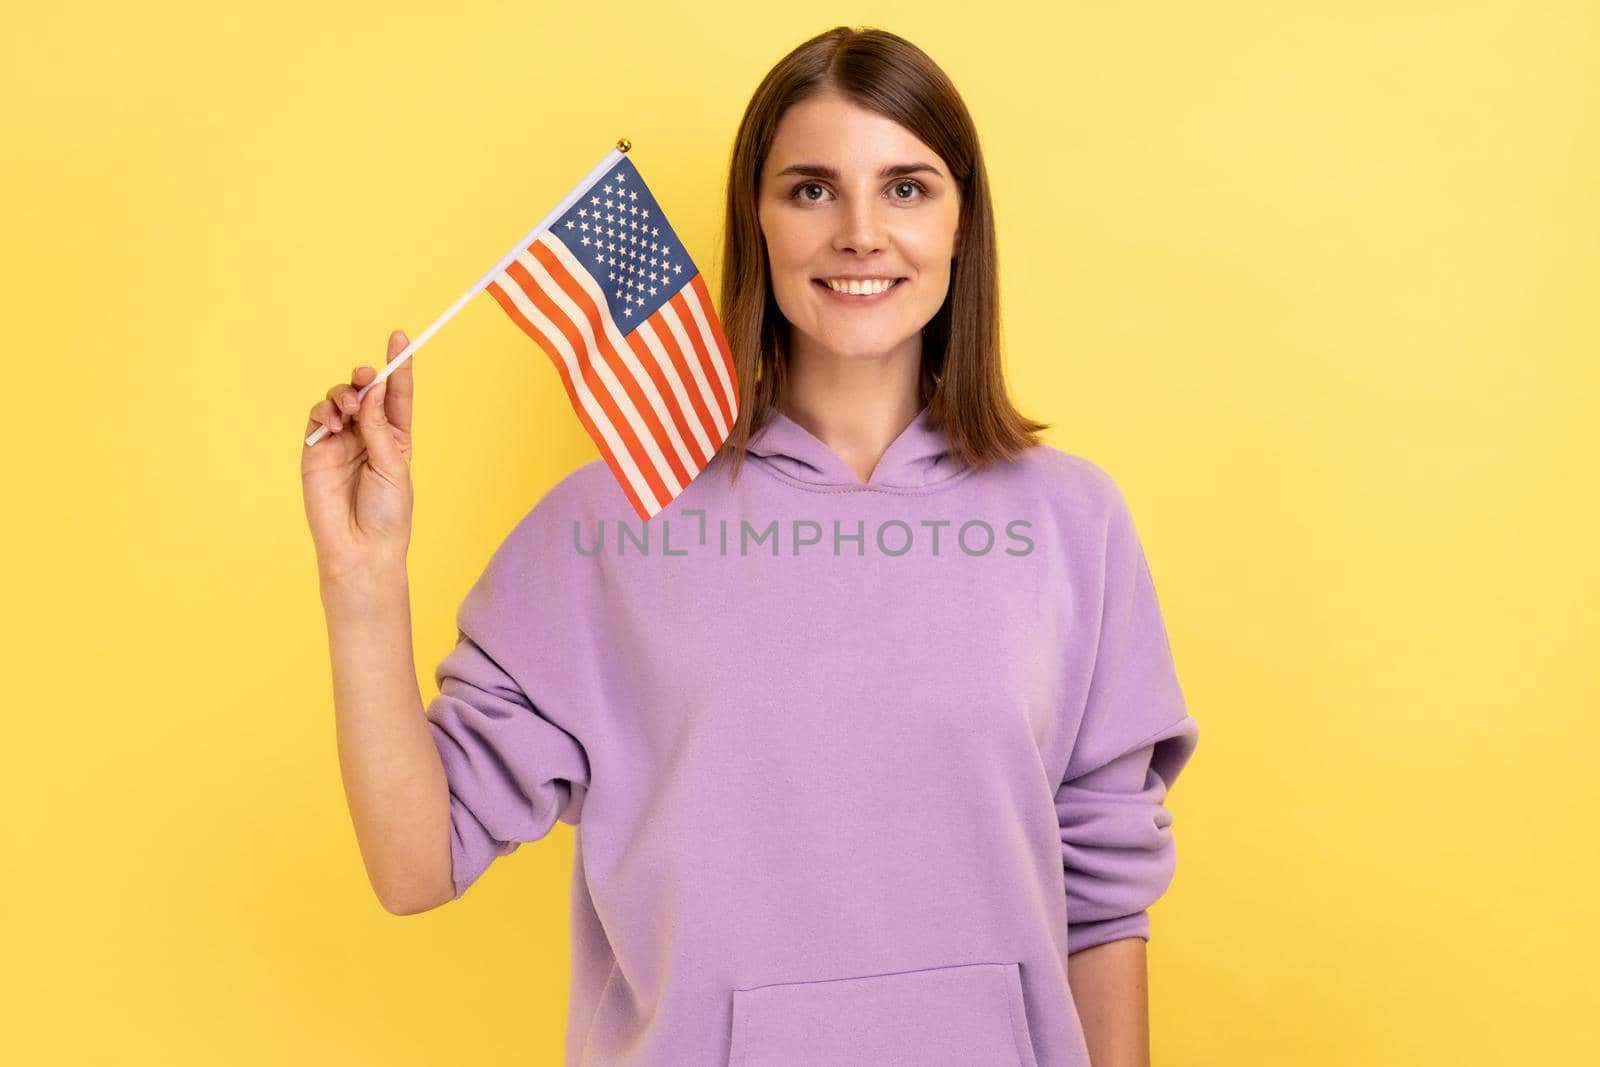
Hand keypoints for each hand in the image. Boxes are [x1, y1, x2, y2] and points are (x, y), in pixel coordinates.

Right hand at [301, 329, 415, 585]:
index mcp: (395, 437)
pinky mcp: (316, 450)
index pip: (396, 395)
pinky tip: (333, 421)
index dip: (398, 366)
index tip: (400, 338)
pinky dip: (324, 411)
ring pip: (339, 399)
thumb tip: (370, 391)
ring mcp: (340, 441)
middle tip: (366, 377)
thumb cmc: (387, 513)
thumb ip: (378, 428)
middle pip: (365, 391)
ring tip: (348, 411)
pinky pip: (317, 418)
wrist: (360, 548)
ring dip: (343, 395)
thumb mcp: (393, 466)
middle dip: (364, 377)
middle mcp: (367, 434)